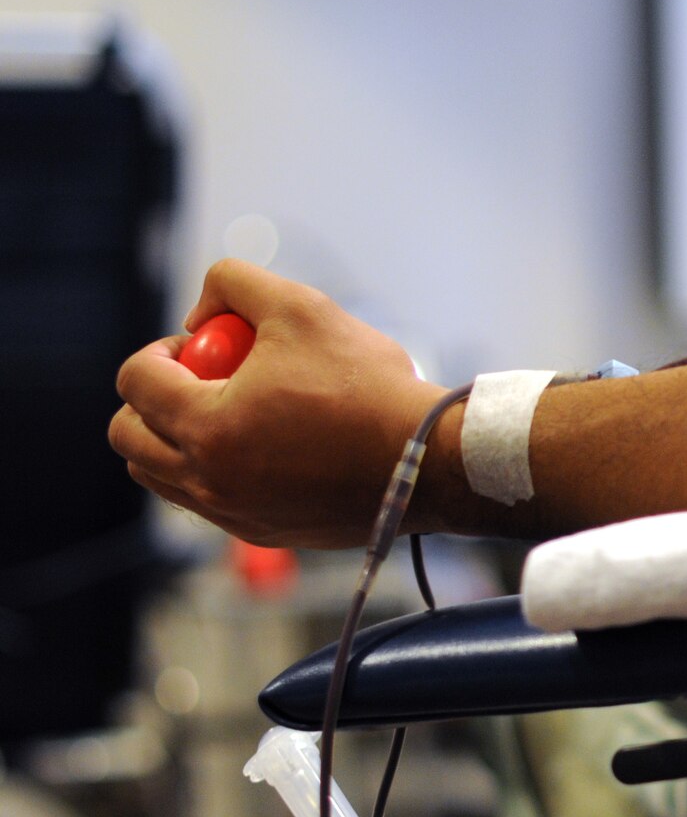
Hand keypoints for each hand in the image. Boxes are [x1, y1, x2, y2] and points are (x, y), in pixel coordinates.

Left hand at [109, 260, 447, 548]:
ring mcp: (235, 514)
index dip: (159, 350)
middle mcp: (210, 481)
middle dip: (150, 400)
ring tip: (230, 413)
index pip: (134, 381)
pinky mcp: (265, 533)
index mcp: (207, 426)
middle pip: (128, 439)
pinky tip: (265, 444)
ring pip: (161, 477)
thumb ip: (233, 283)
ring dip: (174, 439)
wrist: (429, 461)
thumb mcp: (301, 305)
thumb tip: (199, 313)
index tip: (200, 346)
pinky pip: (207, 504)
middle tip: (201, 380)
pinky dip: (213, 471)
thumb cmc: (369, 385)